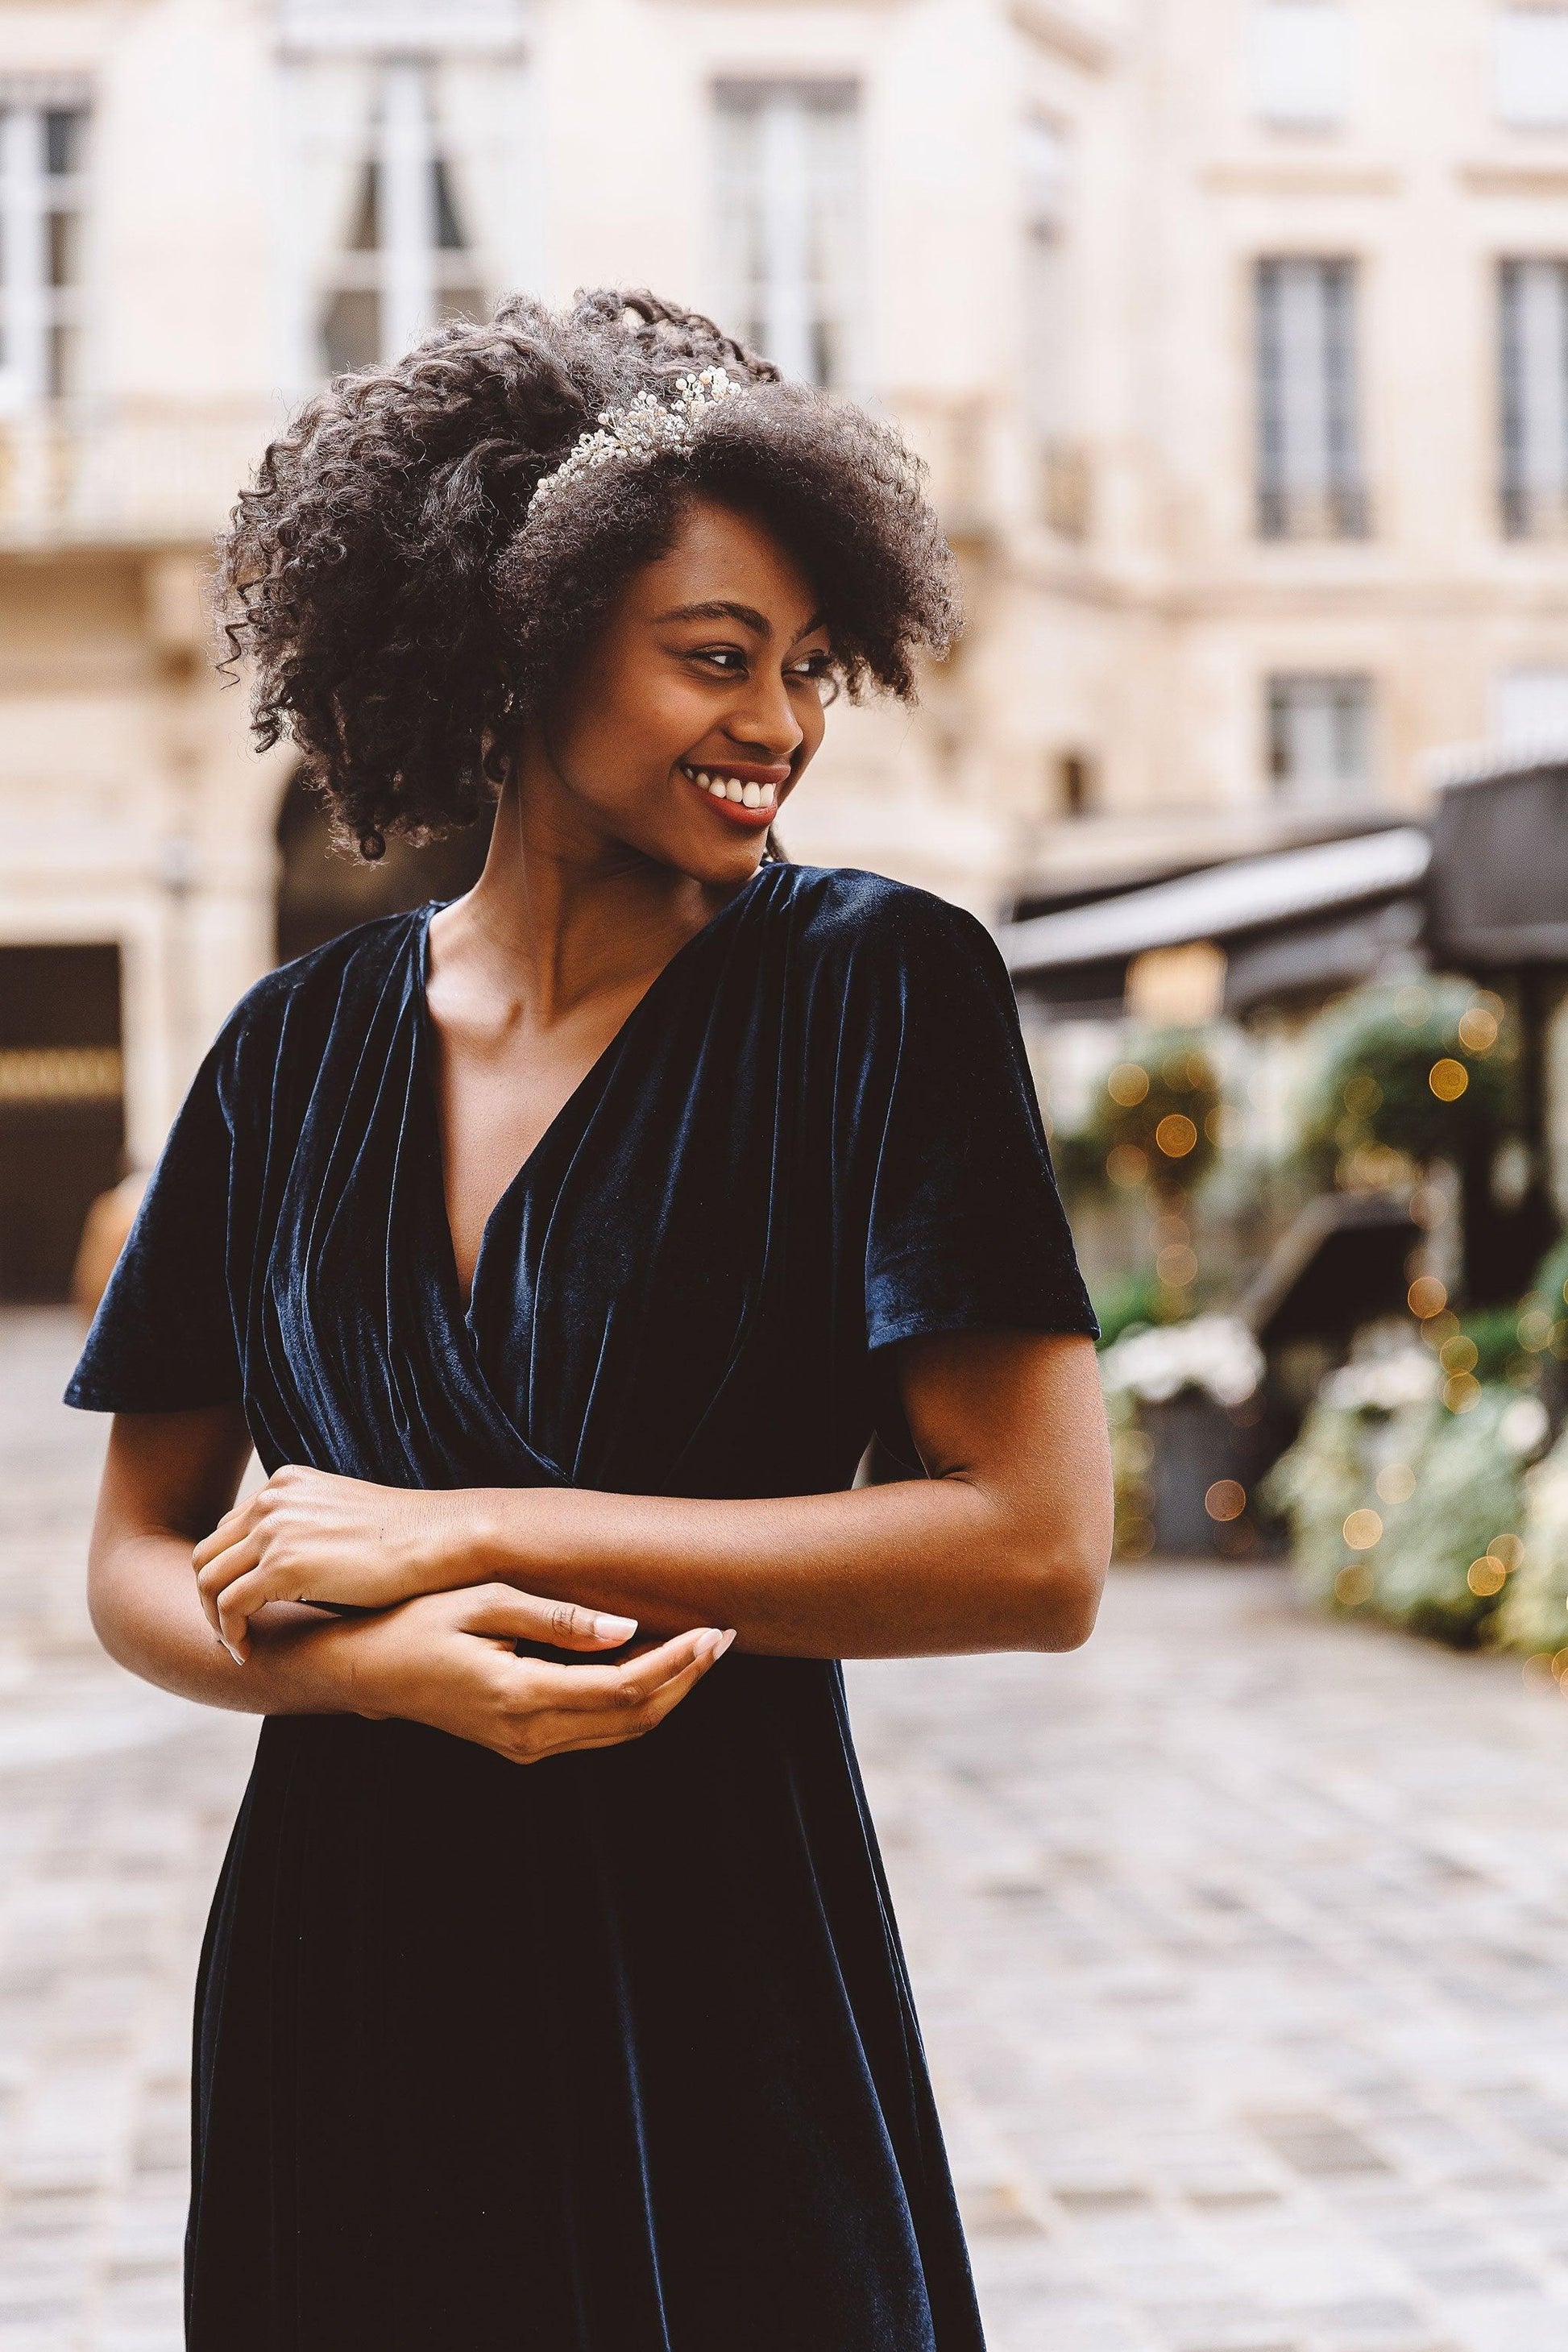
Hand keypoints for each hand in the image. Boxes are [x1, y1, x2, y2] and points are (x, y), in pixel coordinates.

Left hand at [193, 1465, 500, 1656]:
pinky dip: (230, 1634)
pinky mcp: (283, 1564)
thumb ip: (309, 1533)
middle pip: (208, 1554)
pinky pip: (230, 1606)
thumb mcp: (342, 1523)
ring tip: (238, 1646)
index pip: (228, 1530)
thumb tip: (295, 1574)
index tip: (244, 1608)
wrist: (441, 1538)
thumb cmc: (407, 1540)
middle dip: (211, 1598)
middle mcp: (273, 1499)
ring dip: (215, 1620)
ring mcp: (275, 1529)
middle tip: (231, 1632)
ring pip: (208, 1580)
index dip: (228, 1573)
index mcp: (286, 1484)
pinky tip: (248, 1653)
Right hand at [324, 1584, 735, 1764]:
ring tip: (702, 1647)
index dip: (677, 1662)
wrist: (363, 1670)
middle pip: (634, 1717)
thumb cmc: (416, 1622)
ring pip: (621, 1731)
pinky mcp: (524, 1745)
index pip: (623, 1686)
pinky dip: (634, 1701)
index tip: (713, 1630)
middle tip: (724, 1635)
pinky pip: (596, 1730)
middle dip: (687, 1678)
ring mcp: (526, 1747)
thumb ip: (556, 1617)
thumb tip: (625, 1627)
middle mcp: (528, 1735)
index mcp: (519, 1696)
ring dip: (668, 1692)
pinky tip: (652, 1663)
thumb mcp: (483, 1601)